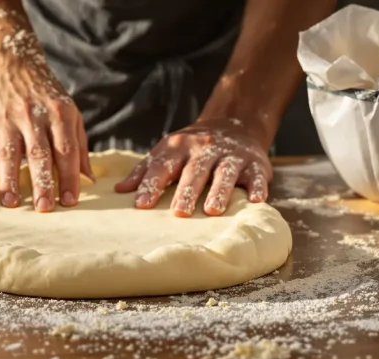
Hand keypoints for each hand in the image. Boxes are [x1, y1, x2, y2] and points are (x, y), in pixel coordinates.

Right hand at [0, 54, 92, 211]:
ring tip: (11, 203)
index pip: (66, 150)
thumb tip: (88, 178)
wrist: (9, 62)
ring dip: (9, 180)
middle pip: (39, 154)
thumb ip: (78, 144)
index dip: (69, 176)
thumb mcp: (68, 112)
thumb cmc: (44, 94)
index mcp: (59, 115)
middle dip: (42, 183)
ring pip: (9, 154)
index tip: (70, 201)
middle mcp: (34, 117)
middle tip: (44, 208)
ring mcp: (8, 120)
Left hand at [114, 118, 271, 216]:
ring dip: (219, 191)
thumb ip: (145, 171)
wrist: (234, 124)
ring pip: (225, 173)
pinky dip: (258, 187)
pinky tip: (256, 200)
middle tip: (178, 213)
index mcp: (179, 147)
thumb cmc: (193, 147)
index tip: (142, 204)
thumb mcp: (167, 151)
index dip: (152, 184)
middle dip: (186, 191)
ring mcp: (231, 156)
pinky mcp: (255, 164)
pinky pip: (257, 176)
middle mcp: (205, 149)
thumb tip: (120, 191)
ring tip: (212, 210)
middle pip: (194, 171)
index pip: (163, 166)